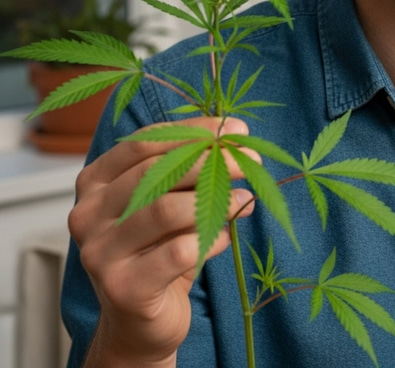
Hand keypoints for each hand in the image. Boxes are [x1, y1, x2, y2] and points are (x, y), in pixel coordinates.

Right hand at [68, 116, 256, 367]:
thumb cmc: (157, 248)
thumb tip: (237, 140)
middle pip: (156, 173)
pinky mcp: (123, 288)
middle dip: (210, 161)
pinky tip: (227, 235)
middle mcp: (88, 215)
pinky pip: (178, 252)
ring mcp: (100, 253)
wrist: (141, 321)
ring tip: (245, 198)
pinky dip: (211, 238)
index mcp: (95, 183)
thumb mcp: (168, 201)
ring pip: (166, 210)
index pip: (143, 143)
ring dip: (215, 199)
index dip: (192, 132)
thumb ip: (189, 171)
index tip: (234, 129)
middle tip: (250, 160)